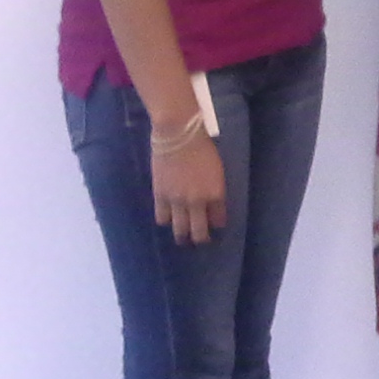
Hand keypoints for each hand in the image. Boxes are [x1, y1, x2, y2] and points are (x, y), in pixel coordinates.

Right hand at [151, 122, 226, 245]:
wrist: (178, 136)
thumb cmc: (203, 148)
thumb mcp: (217, 170)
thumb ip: (214, 189)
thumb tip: (211, 203)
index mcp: (216, 193)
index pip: (218, 219)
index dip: (217, 226)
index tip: (215, 228)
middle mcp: (197, 201)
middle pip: (199, 231)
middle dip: (201, 239)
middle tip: (200, 242)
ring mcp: (177, 201)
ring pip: (179, 229)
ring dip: (182, 236)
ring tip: (183, 239)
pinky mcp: (160, 196)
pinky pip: (162, 217)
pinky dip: (165, 221)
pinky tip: (168, 221)